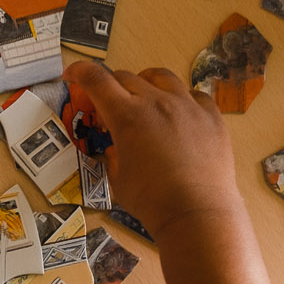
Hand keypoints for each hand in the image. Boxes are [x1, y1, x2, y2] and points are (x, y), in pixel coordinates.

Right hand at [65, 62, 276, 283]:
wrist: (197, 212)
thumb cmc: (150, 201)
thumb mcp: (118, 179)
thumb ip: (114, 156)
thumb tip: (116, 148)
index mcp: (126, 116)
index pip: (96, 79)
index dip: (80, 71)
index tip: (72, 74)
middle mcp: (156, 102)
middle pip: (127, 77)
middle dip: (111, 85)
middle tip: (109, 102)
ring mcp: (187, 106)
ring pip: (162, 77)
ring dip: (146, 82)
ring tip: (146, 96)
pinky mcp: (211, 117)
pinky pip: (195, 95)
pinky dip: (182, 99)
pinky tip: (181, 114)